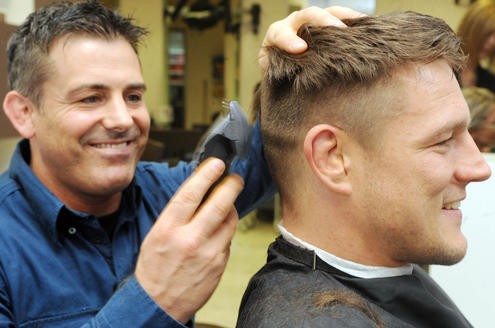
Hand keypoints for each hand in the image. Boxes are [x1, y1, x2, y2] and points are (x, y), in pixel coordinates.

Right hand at [134, 158, 242, 322]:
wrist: (157, 304)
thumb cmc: (154, 267)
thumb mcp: (157, 235)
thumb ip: (177, 214)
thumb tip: (199, 190)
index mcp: (168, 229)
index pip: (191, 194)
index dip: (207, 175)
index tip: (217, 163)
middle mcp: (189, 240)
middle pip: (219, 204)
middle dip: (231, 186)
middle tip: (235, 178)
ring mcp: (208, 253)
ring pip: (230, 220)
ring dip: (231, 208)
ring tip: (227, 204)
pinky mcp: (219, 265)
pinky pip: (229, 239)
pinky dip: (226, 230)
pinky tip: (217, 231)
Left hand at [259, 6, 364, 68]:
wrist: (285, 73)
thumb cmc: (279, 77)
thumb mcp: (273, 78)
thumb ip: (276, 76)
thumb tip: (291, 87)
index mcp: (276, 35)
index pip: (280, 33)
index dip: (289, 39)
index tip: (300, 49)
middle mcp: (295, 24)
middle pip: (308, 15)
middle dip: (323, 20)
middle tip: (339, 29)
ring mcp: (314, 22)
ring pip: (329, 12)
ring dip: (345, 17)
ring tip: (362, 23)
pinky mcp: (330, 25)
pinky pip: (344, 18)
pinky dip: (356, 22)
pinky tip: (369, 27)